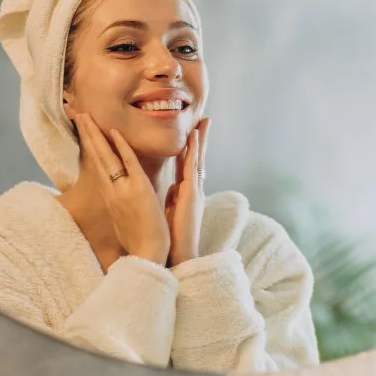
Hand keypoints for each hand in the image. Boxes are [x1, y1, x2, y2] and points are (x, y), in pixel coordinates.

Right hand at [74, 114, 170, 264]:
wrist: (147, 256)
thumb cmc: (139, 241)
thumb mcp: (125, 219)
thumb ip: (121, 204)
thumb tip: (118, 197)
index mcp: (111, 196)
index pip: (98, 165)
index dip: (90, 146)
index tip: (83, 130)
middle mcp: (112, 191)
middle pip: (96, 157)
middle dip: (87, 134)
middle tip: (77, 114)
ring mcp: (123, 190)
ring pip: (107, 157)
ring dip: (96, 135)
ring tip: (86, 116)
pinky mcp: (137, 191)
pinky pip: (128, 164)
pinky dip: (121, 147)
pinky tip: (113, 131)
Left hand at [164, 118, 210, 266]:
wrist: (178, 255)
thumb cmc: (172, 237)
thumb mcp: (170, 212)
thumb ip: (172, 198)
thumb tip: (171, 188)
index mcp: (186, 193)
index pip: (188, 165)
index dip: (191, 148)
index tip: (193, 133)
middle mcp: (193, 189)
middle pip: (197, 158)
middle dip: (201, 139)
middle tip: (204, 120)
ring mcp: (194, 191)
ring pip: (197, 160)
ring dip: (200, 140)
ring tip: (202, 123)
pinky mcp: (191, 195)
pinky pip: (192, 168)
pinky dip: (193, 152)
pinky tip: (193, 138)